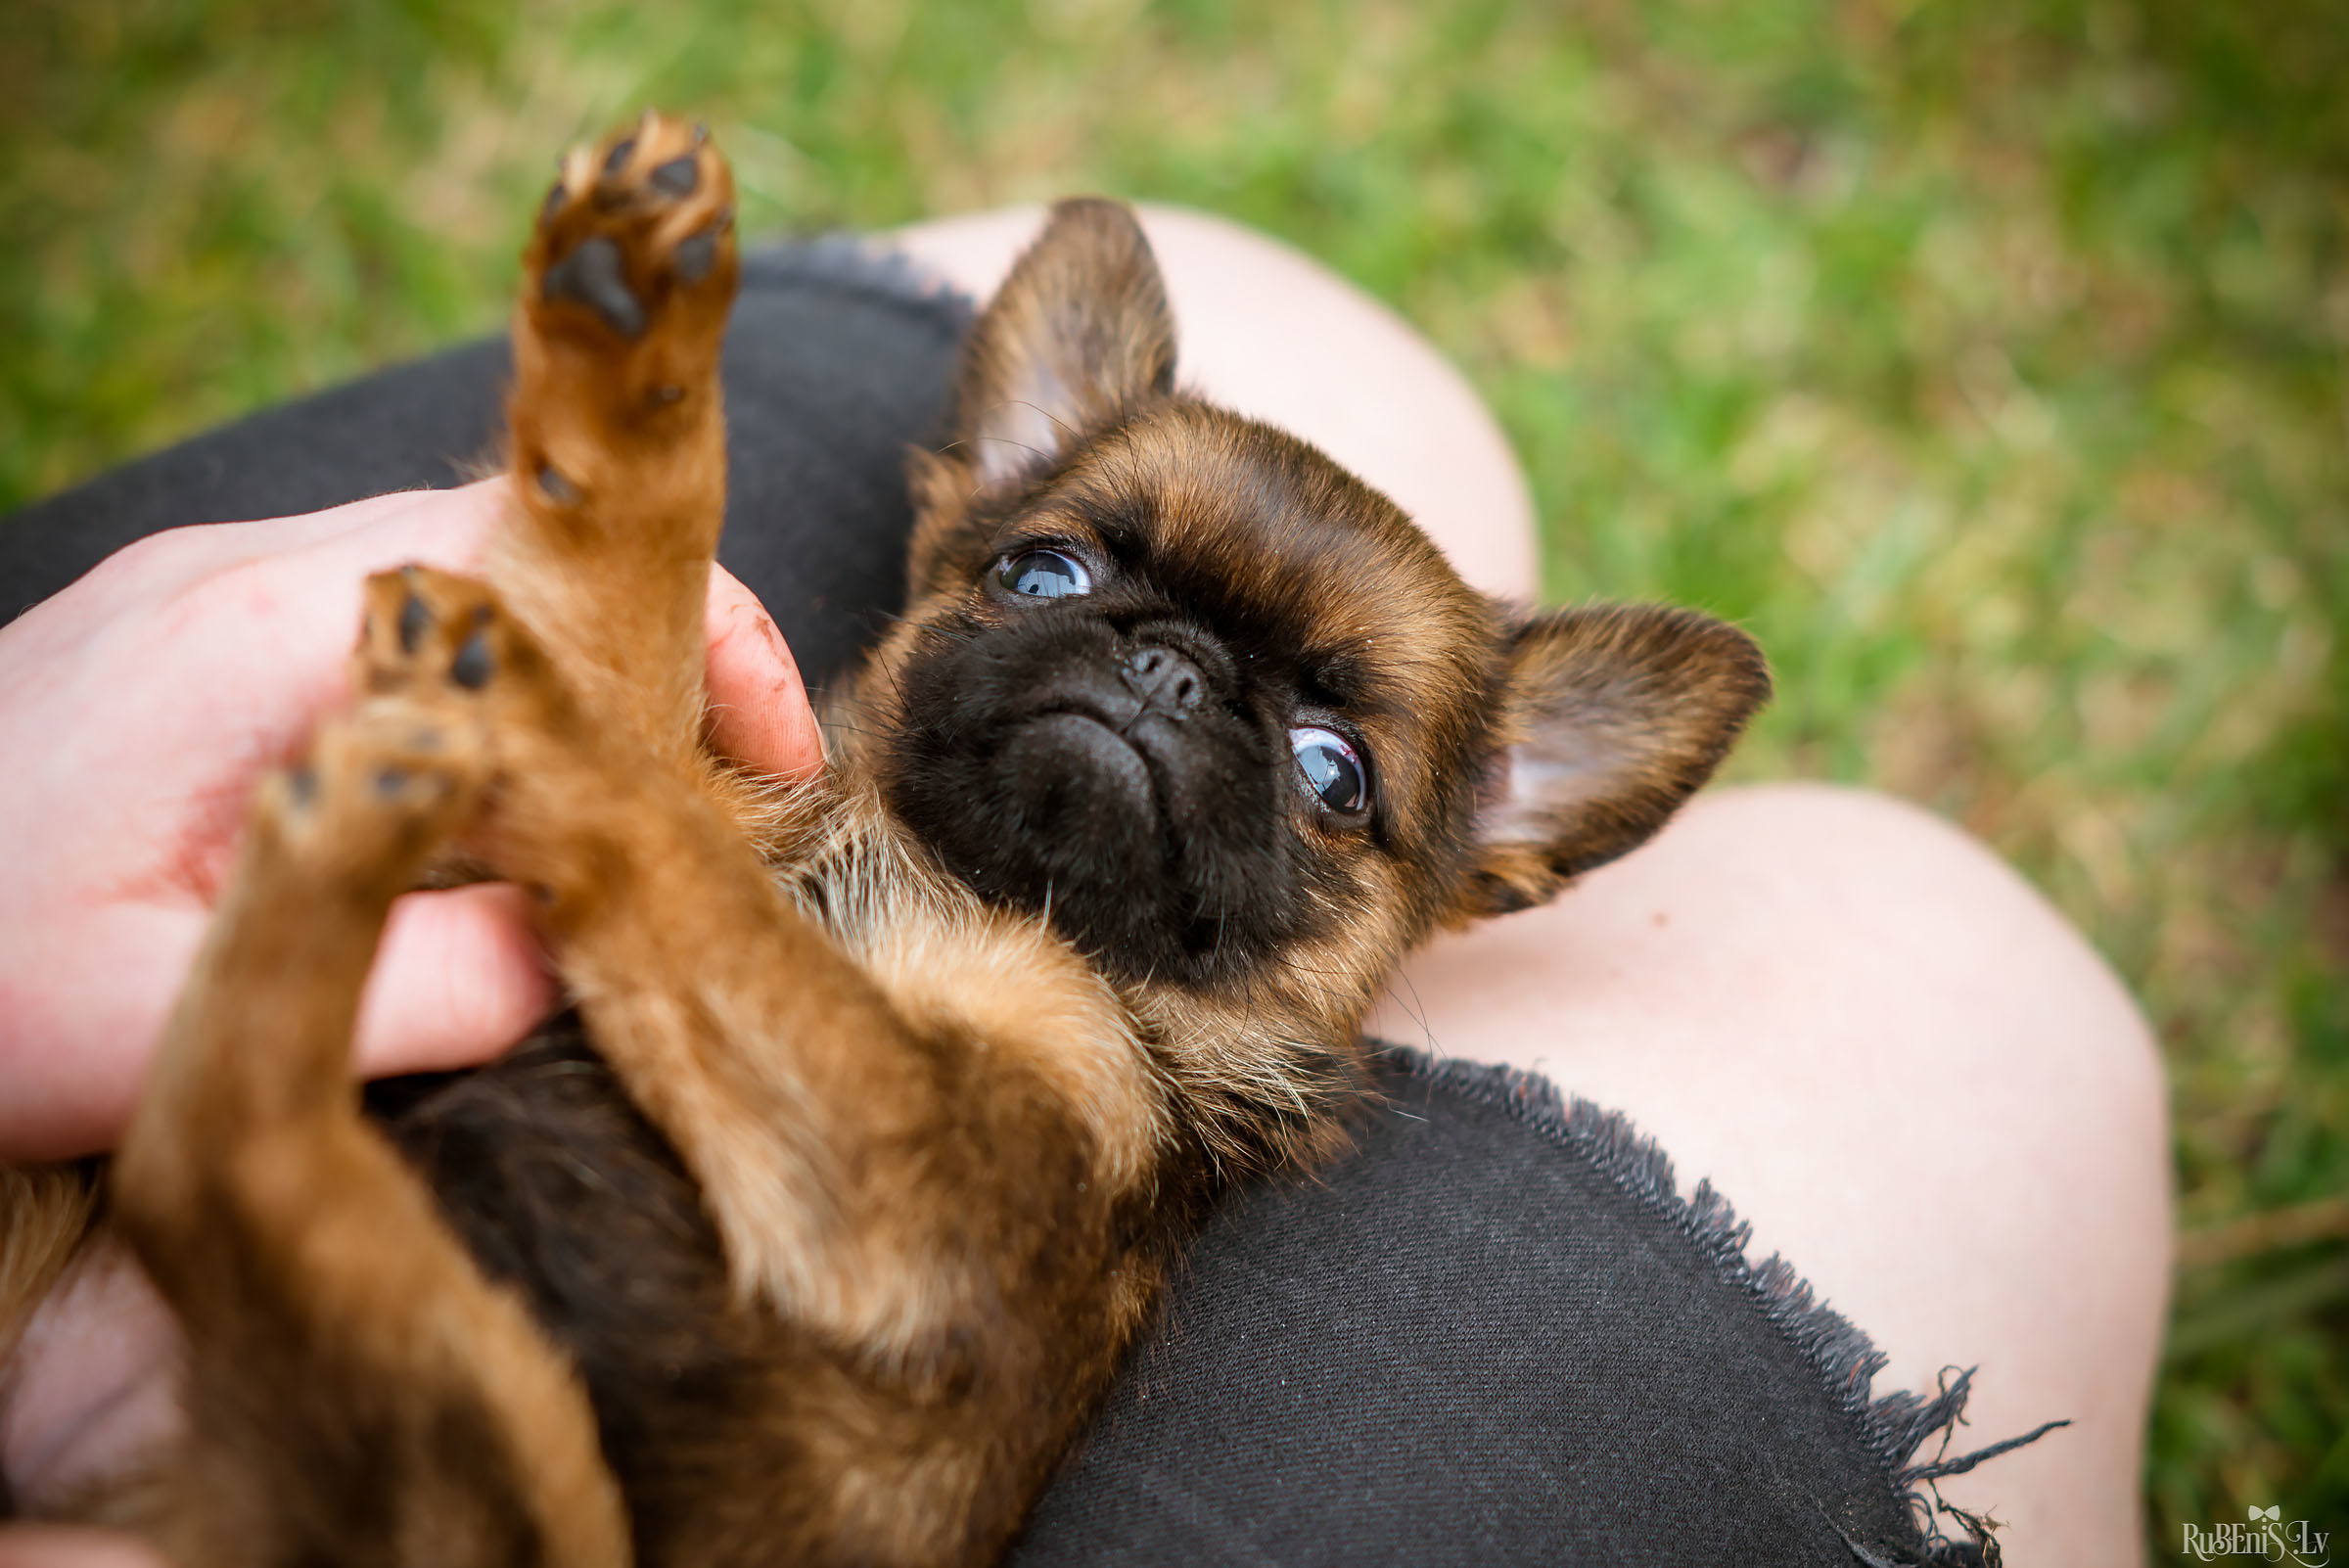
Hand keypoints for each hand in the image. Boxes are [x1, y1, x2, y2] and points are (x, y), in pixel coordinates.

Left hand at [0, 480, 821, 1161]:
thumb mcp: (177, 1030)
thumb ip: (417, 988)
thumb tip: (592, 948)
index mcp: (260, 643)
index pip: (545, 567)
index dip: (699, 643)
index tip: (774, 764)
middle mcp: (243, 583)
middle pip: (530, 565)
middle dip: (662, 669)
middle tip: (729, 818)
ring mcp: (206, 599)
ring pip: (467, 601)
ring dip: (571, 695)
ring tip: (626, 835)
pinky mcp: (182, 639)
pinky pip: (388, 637)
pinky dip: (481, 708)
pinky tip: (486, 823)